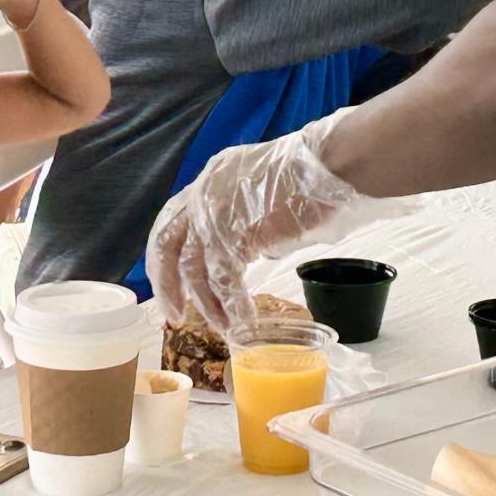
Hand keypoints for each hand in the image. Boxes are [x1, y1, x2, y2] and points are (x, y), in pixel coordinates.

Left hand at [147, 116, 412, 332]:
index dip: (167, 255)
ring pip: (195, 269)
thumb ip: (249, 219)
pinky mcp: (234, 233)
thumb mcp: (264, 193)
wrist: (329, 167)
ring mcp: (214, 212)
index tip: (169, 281)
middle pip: (167, 243)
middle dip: (166, 283)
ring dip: (207, 304)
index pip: (174, 218)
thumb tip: (256, 249)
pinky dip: (234, 306)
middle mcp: (204, 192)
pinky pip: (226, 280)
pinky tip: (243, 323)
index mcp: (211, 178)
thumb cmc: (312, 178)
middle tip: (174, 315)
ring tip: (220, 328)